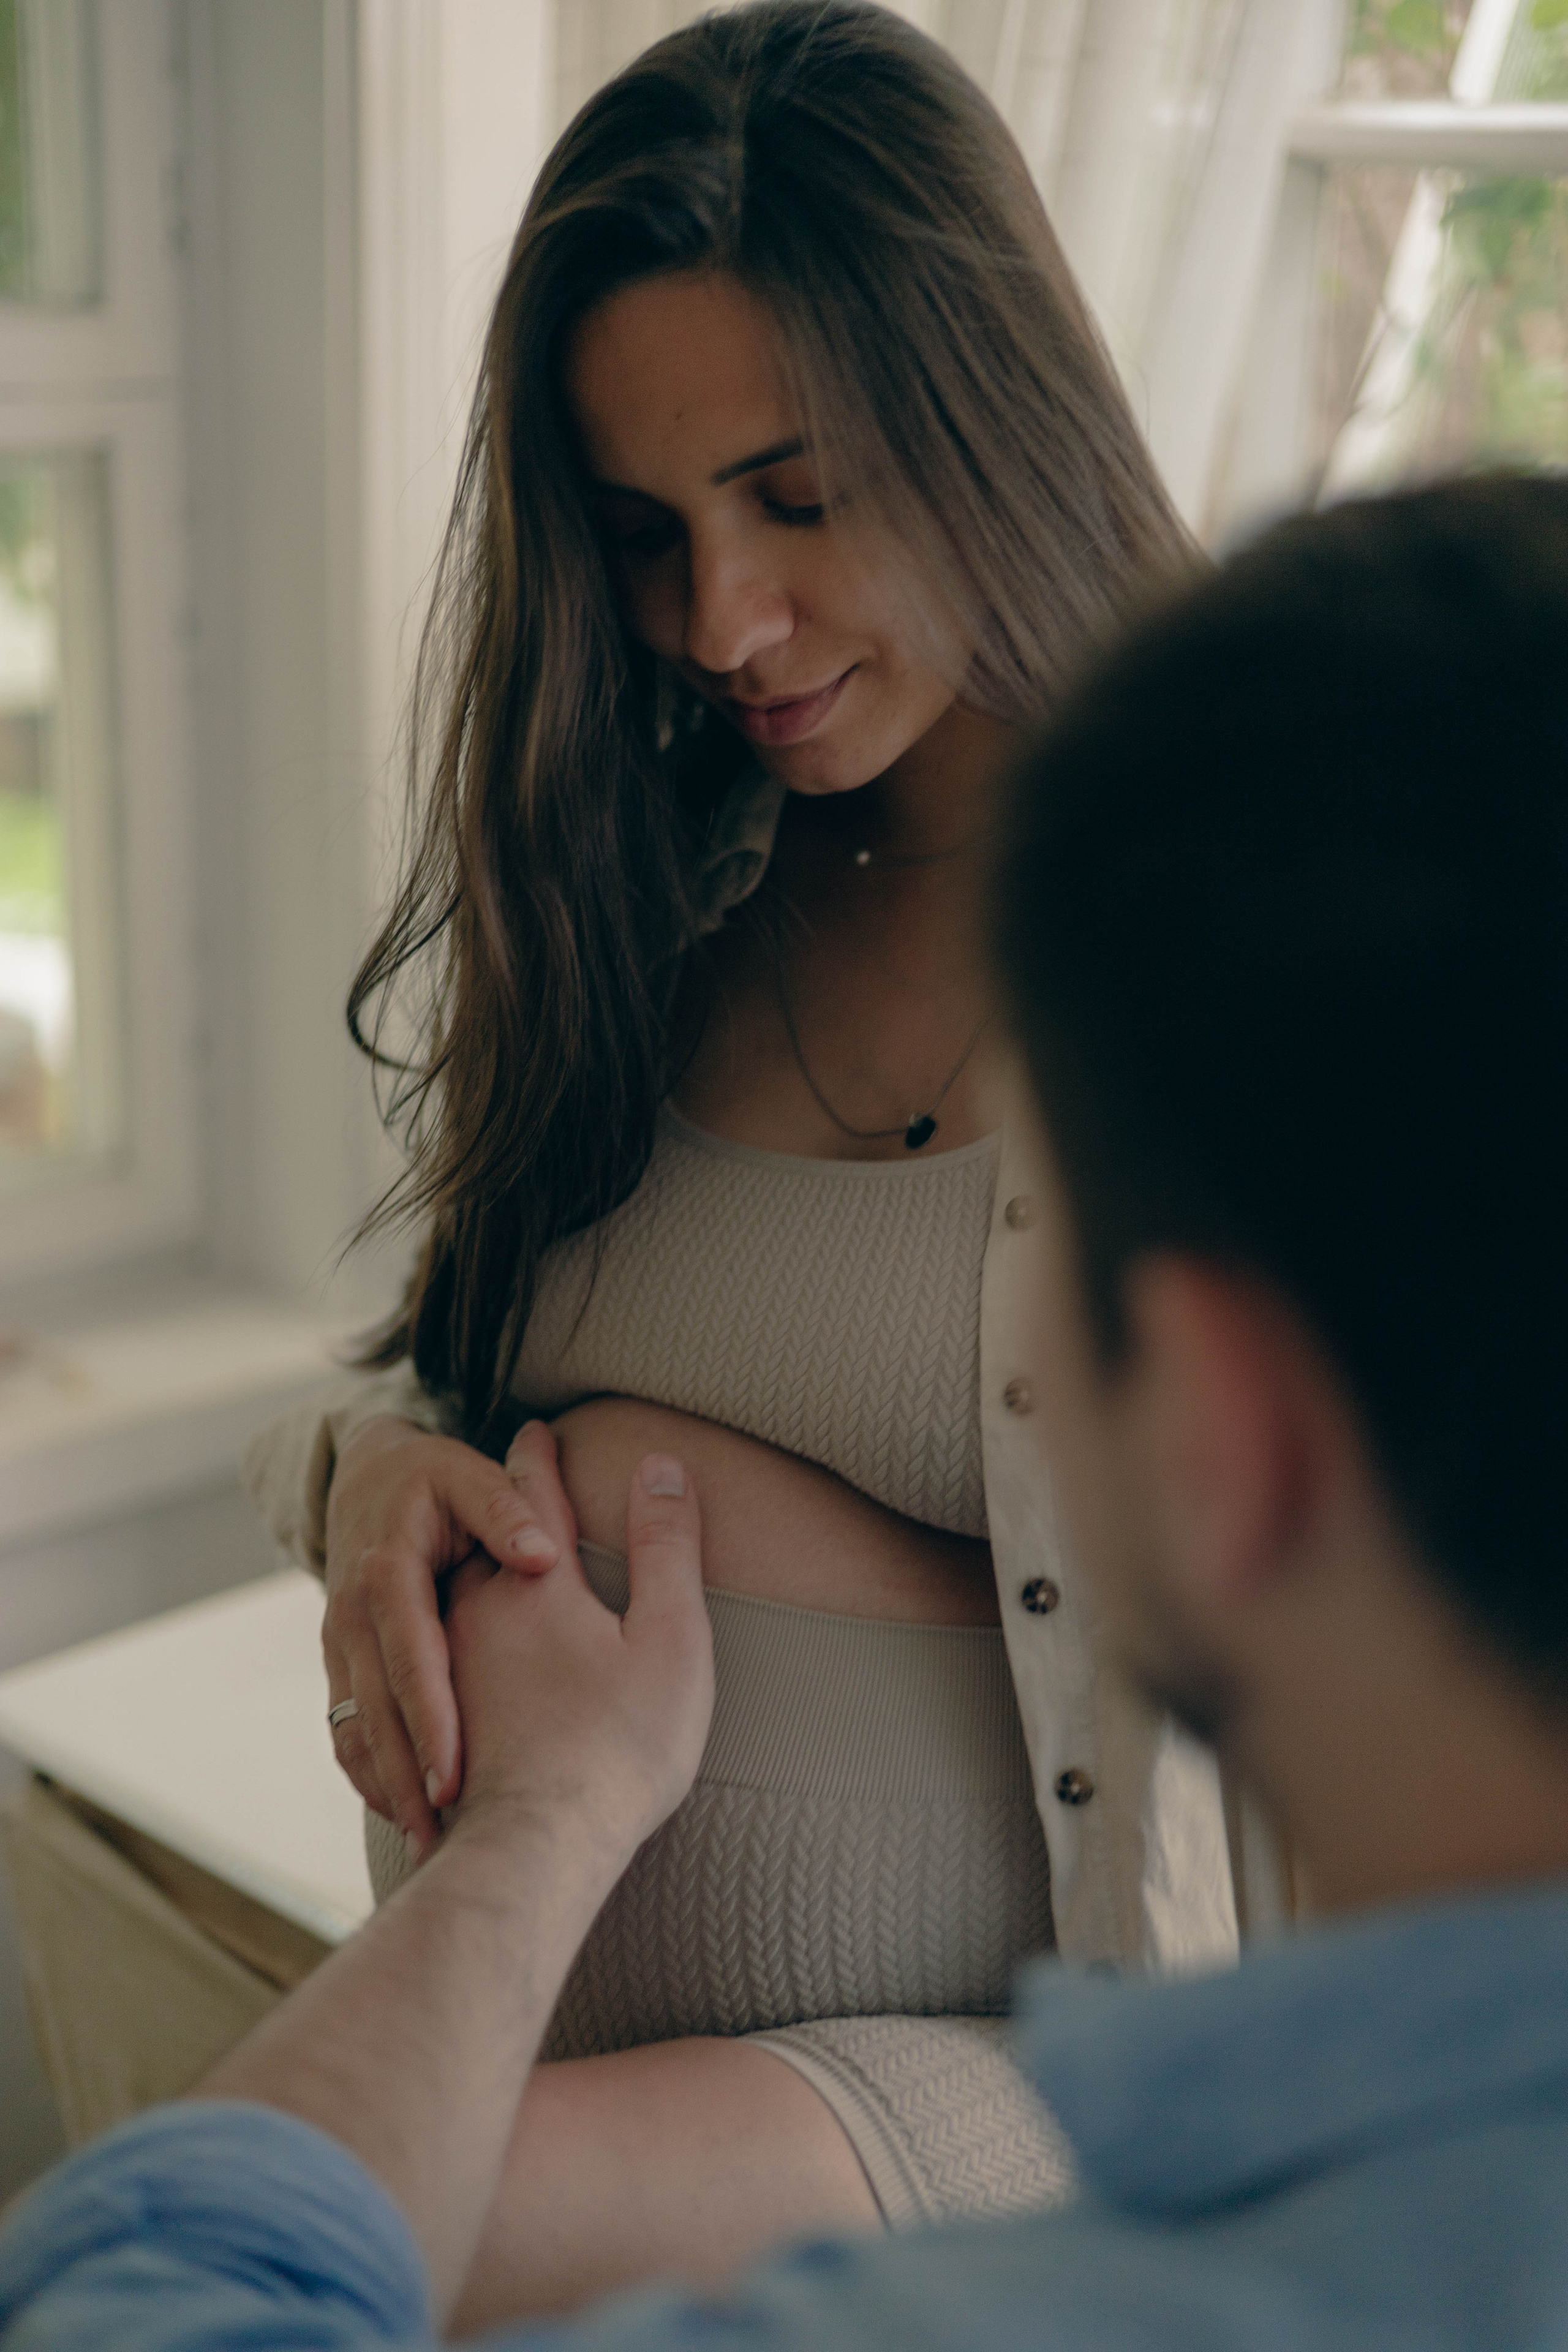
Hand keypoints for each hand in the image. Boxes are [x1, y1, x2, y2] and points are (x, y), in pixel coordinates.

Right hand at [322, 1415, 578, 1852]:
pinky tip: (408, 1815)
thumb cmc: (432, 1478)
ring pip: (355, 1732)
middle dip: (407, 1776)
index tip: (456, 1774)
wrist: (365, 1478)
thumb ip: (505, 1509)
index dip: (430, 1718)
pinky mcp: (341, 1668)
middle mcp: (352, 1617)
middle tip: (445, 1836)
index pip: (409, 1655)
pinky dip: (372, 1777)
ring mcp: (339, 1648)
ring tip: (432, 1846)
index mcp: (385, 1572)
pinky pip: (348, 1732)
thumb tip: (544, 1554)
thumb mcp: (467, 1474)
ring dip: (388, 1789)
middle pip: (376, 1711)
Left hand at [444, 1450, 713, 1869]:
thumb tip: (662, 1465)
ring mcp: (448, 1671)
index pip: (532, 1496)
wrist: (539, 1849)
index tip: (536, 1428)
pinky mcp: (439, 1722)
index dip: (540, 1456)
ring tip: (476, 1567)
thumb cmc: (619, 1746)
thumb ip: (666, 1548)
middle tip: (499, 1490)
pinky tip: (453, 1662)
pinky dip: (447, 1641)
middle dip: (491, 1513)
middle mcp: (475, 1615)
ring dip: (465, 1576)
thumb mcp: (670, 1639)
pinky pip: (436, 1660)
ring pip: (451, 1602)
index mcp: (533, 1586)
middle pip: (480, 1544)